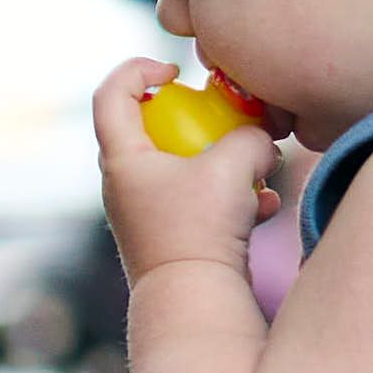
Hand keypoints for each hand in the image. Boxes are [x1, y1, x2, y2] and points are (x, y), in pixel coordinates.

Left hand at [91, 56, 275, 291]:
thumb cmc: (201, 230)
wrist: (193, 302)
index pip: (110, 94)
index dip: (137, 69)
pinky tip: (261, 208)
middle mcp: (124, 185)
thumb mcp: (233, 166)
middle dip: (193, 118)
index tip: (175, 72)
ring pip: (180, 167)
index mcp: (122, 160)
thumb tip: (262, 138)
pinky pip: (197, 202)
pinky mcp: (168, 236)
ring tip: (256, 171)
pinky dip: (229, 198)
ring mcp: (144, 213)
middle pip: (147, 129)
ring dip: (222, 162)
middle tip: (221, 117)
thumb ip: (251, 135)